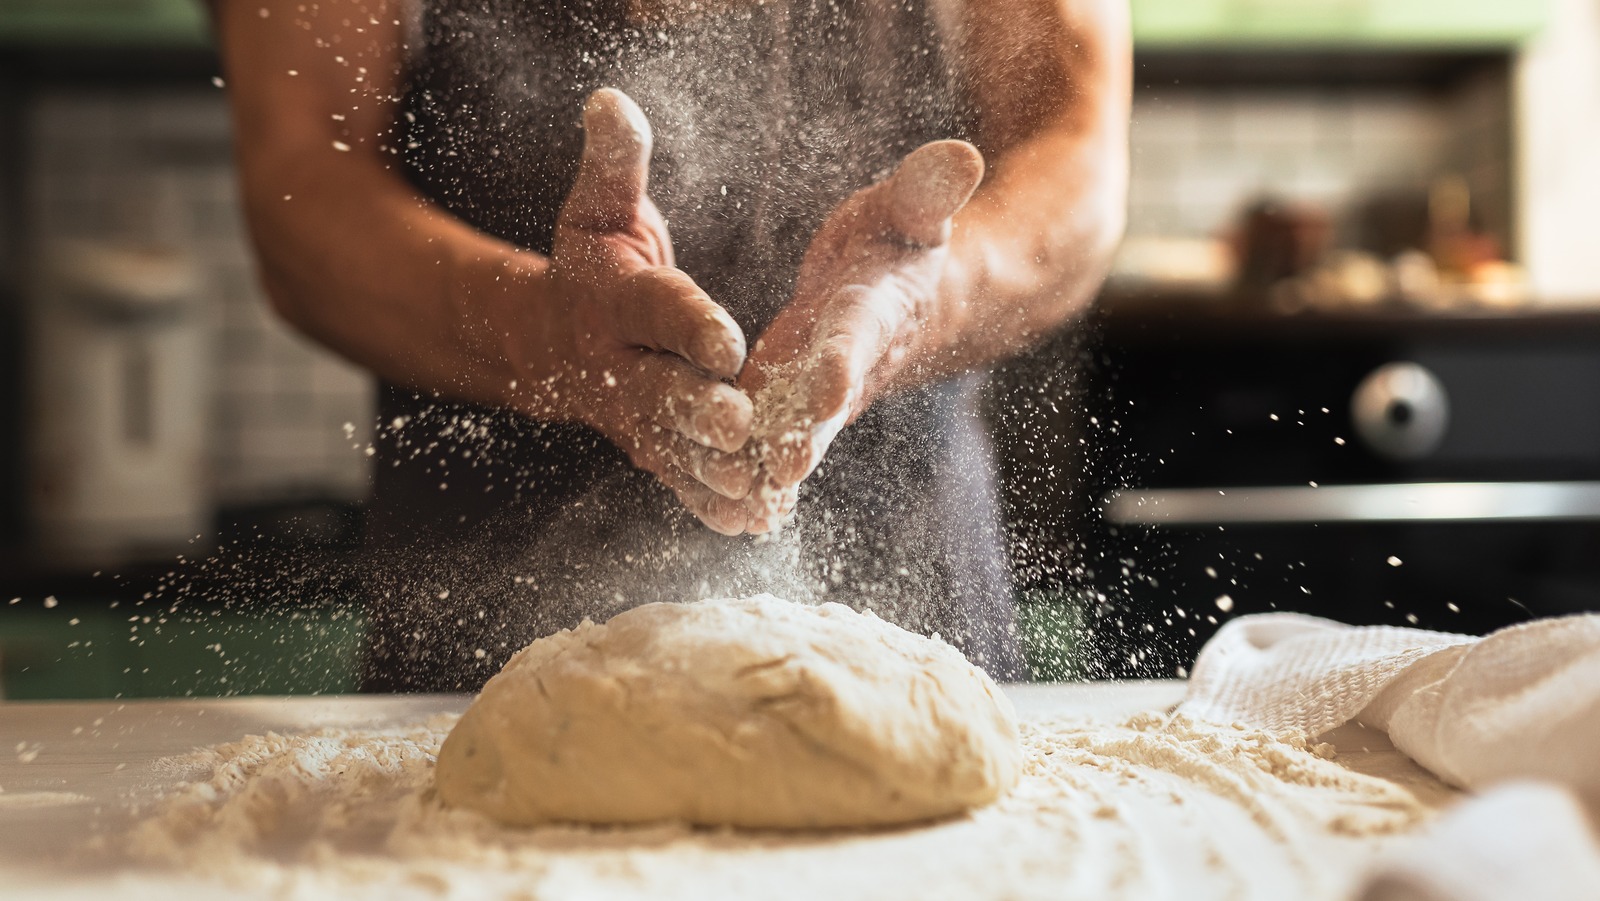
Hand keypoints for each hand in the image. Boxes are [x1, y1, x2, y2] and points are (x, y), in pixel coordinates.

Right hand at [506, 89, 756, 533]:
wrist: (548, 340)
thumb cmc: (592, 262)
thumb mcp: (599, 207)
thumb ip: (615, 163)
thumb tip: (610, 100)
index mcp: (615, 301)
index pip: (656, 310)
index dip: (689, 322)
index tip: (727, 339)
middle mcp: (619, 365)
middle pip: (661, 391)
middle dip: (699, 410)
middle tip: (741, 425)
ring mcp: (632, 416)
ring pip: (673, 448)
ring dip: (713, 471)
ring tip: (759, 487)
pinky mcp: (648, 449)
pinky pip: (678, 479)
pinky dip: (709, 503)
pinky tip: (752, 522)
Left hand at [736, 141, 985, 532]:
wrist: (910, 296)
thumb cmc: (902, 239)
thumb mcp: (912, 208)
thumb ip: (928, 189)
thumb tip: (963, 154)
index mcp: (876, 308)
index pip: (859, 334)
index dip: (844, 358)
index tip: (828, 384)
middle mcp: (851, 361)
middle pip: (827, 403)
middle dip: (806, 436)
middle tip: (781, 470)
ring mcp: (821, 390)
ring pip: (796, 433)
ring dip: (770, 468)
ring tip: (742, 503)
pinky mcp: (792, 402)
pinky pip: (773, 440)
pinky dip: (755, 473)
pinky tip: (727, 509)